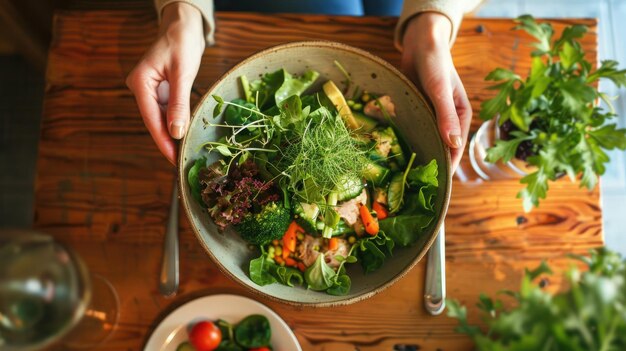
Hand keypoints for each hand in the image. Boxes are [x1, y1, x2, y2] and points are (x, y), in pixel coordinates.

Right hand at [126, 2, 205, 164]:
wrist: (183, 25)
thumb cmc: (182, 42)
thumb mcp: (182, 73)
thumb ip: (179, 103)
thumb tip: (176, 132)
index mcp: (140, 83)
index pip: (151, 119)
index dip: (163, 141)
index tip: (173, 160)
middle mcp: (141, 88)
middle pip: (154, 122)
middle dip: (168, 142)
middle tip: (181, 163)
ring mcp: (150, 90)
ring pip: (161, 119)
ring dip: (172, 135)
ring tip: (184, 154)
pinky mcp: (161, 91)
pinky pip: (168, 112)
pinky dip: (176, 123)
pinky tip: (184, 136)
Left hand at [400, 13, 471, 171]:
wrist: (421, 43)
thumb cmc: (436, 63)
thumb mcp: (440, 90)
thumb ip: (446, 115)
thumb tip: (454, 144)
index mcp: (461, 116)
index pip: (455, 148)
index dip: (447, 166)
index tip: (436, 184)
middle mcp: (446, 120)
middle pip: (439, 147)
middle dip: (428, 164)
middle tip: (414, 185)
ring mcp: (429, 117)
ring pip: (423, 140)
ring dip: (414, 154)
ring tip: (401, 175)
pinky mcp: (415, 111)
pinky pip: (410, 129)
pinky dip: (403, 139)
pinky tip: (391, 152)